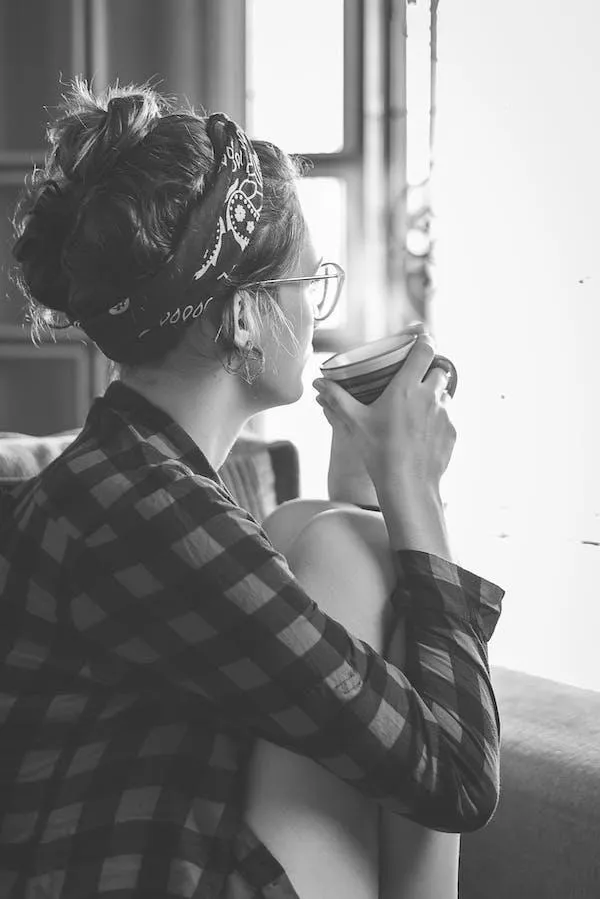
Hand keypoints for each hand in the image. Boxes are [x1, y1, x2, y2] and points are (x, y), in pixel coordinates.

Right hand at [313, 332, 455, 498]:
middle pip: (439, 370)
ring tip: (414, 411)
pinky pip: (446, 419)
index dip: (425, 340)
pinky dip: (436, 421)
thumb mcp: (354, 423)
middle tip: (412, 381)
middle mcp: (430, 396)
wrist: (408, 487)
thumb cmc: (379, 453)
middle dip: (429, 371)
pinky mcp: (452, 433)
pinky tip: (420, 435)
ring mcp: (445, 415)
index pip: (426, 349)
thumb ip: (337, 399)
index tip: (420, 339)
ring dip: (433, 397)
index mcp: (407, 387)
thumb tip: (318, 383)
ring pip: (444, 395)